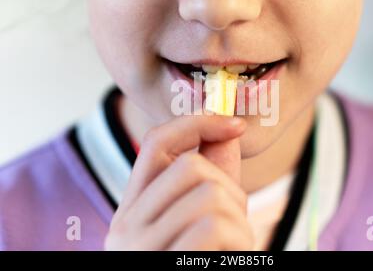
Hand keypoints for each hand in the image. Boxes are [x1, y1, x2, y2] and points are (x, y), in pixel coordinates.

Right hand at [104, 115, 253, 249]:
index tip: (236, 124)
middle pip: (190, 165)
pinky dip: (239, 240)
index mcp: (132, 211)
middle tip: (234, 224)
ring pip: (209, 194)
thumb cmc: (202, 258)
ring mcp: (139, 247)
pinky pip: (214, 226)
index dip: (198, 123)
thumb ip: (214, 177)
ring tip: (233, 246)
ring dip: (239, 221)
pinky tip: (230, 256)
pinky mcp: (163, 263)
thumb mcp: (204, 220)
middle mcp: (125, 227)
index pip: (155, 142)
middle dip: (230, 190)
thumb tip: (228, 128)